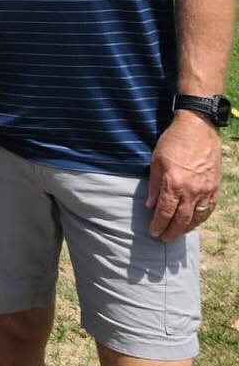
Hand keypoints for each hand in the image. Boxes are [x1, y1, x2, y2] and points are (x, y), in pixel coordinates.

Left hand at [146, 113, 221, 239]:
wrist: (198, 128)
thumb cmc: (173, 141)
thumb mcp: (156, 161)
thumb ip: (154, 185)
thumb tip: (150, 205)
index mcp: (174, 184)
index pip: (165, 213)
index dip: (158, 225)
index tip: (153, 232)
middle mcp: (191, 191)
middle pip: (181, 220)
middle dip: (171, 232)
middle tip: (163, 238)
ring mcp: (205, 190)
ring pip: (196, 218)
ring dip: (185, 229)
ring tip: (176, 233)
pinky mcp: (215, 188)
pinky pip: (208, 210)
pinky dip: (200, 219)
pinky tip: (193, 222)